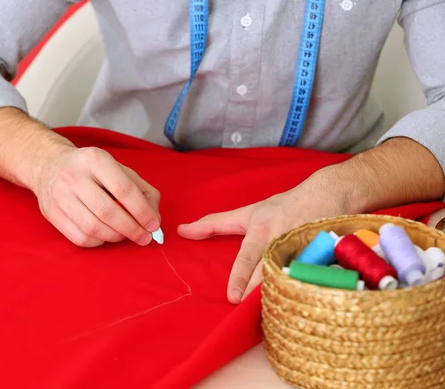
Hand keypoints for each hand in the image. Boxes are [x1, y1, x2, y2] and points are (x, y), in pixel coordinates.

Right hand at [30, 142, 160, 247]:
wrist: (49, 167)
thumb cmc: (92, 170)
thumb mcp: (118, 169)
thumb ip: (142, 191)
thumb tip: (154, 219)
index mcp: (94, 159)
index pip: (123, 189)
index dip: (142, 211)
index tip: (153, 225)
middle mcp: (74, 176)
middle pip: (108, 212)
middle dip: (132, 229)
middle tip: (145, 237)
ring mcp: (59, 196)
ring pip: (94, 228)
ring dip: (116, 237)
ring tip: (126, 235)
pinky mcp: (52, 214)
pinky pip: (80, 238)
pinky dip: (99, 242)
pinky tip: (106, 235)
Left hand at [177, 175, 350, 303]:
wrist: (325, 196)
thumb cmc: (281, 207)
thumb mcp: (246, 213)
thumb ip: (214, 224)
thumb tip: (182, 230)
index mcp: (262, 231)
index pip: (248, 257)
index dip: (240, 277)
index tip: (232, 296)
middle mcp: (280, 241)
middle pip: (266, 273)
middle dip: (256, 293)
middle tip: (244, 309)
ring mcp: (302, 252)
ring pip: (287, 279)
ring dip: (278, 295)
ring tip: (267, 312)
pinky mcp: (321, 260)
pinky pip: (309, 281)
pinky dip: (301, 292)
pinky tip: (296, 306)